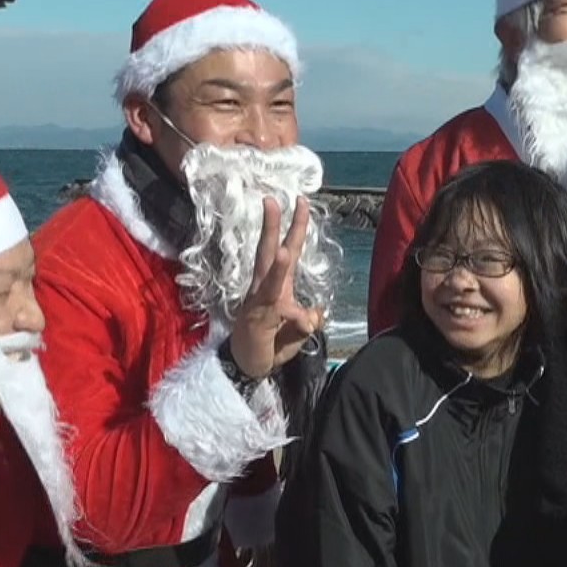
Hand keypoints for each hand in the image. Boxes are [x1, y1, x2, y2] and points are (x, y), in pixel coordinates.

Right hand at [229, 196, 324, 379]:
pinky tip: (304, 321)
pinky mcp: (259, 322)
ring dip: (278, 266)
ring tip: (285, 250)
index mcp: (277, 285)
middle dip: (272, 227)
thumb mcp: (299, 331)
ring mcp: (260, 303)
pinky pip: (276, 316)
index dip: (295, 226)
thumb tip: (317, 313)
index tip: (301, 200)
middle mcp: (265, 288)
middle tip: (272, 201)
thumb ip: (309, 318)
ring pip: (269, 280)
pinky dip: (294, 316)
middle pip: (269, 252)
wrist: (249, 367)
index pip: (288, 249)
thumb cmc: (272, 343)